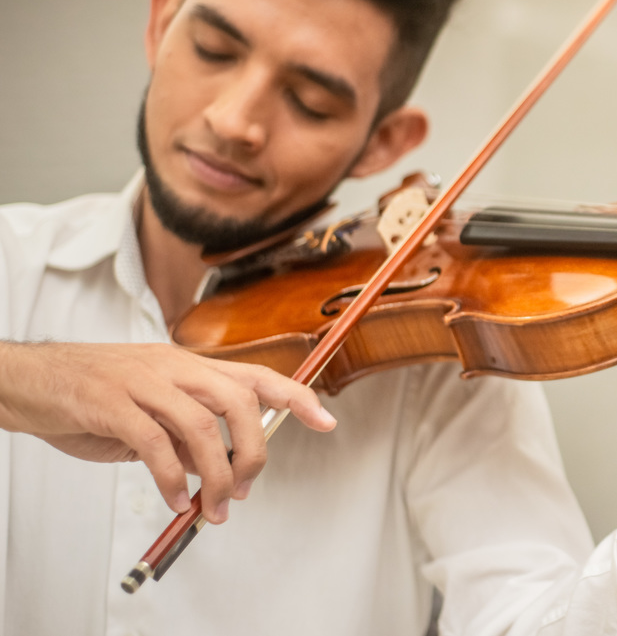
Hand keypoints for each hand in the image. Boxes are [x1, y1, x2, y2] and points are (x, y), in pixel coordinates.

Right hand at [0, 341, 335, 522]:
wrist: (31, 380)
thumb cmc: (94, 394)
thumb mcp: (152, 409)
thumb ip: (187, 434)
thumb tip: (220, 471)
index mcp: (189, 366)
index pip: (256, 375)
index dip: (296, 396)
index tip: (326, 421)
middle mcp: (173, 367)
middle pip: (238, 402)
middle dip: (253, 451)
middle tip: (246, 491)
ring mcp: (142, 382)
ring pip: (200, 426)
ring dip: (215, 476)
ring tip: (213, 508)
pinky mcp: (110, 403)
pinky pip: (153, 444)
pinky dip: (171, 478)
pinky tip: (176, 500)